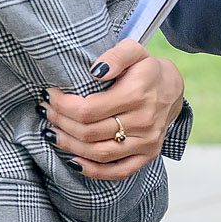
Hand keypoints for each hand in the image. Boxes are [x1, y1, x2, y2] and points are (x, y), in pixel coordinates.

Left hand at [43, 40, 185, 180]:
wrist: (173, 88)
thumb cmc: (146, 69)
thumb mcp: (133, 50)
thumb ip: (115, 55)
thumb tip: (95, 70)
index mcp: (137, 95)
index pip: (88, 109)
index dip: (63, 106)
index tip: (50, 96)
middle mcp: (144, 122)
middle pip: (89, 132)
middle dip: (61, 122)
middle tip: (47, 111)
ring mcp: (147, 142)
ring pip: (99, 153)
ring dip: (69, 145)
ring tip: (52, 132)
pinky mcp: (148, 155)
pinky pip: (118, 171)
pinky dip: (93, 171)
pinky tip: (73, 161)